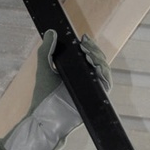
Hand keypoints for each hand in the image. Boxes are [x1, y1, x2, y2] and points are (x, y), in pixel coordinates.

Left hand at [3, 30, 111, 149]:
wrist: (44, 118)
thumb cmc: (43, 97)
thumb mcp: (44, 69)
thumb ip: (46, 51)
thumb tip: (51, 31)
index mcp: (76, 73)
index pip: (88, 56)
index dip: (88, 46)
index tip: (82, 37)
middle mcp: (86, 80)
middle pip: (98, 60)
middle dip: (93, 49)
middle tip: (84, 43)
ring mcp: (92, 89)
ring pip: (104, 69)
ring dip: (98, 57)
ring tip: (87, 51)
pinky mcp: (96, 98)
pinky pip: (106, 83)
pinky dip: (103, 72)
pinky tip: (94, 64)